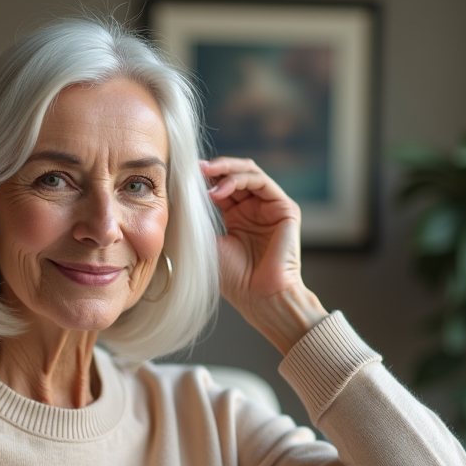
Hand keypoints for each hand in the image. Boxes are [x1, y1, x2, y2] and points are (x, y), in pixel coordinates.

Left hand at [202, 156, 327, 352]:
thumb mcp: (208, 243)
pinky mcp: (285, 208)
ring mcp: (271, 208)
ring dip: (225, 170)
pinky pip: (261, 182)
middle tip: (195, 168)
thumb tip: (180, 195)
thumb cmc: (234, 279)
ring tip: (205, 174)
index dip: (204, 178)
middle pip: (235, 174)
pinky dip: (238, 180)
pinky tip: (219, 190)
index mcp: (238, 217)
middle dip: (214, 168)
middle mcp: (255, 209)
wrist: (260, 297)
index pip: (221, 186)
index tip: (183, 175)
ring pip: (249, 172)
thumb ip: (199, 219)